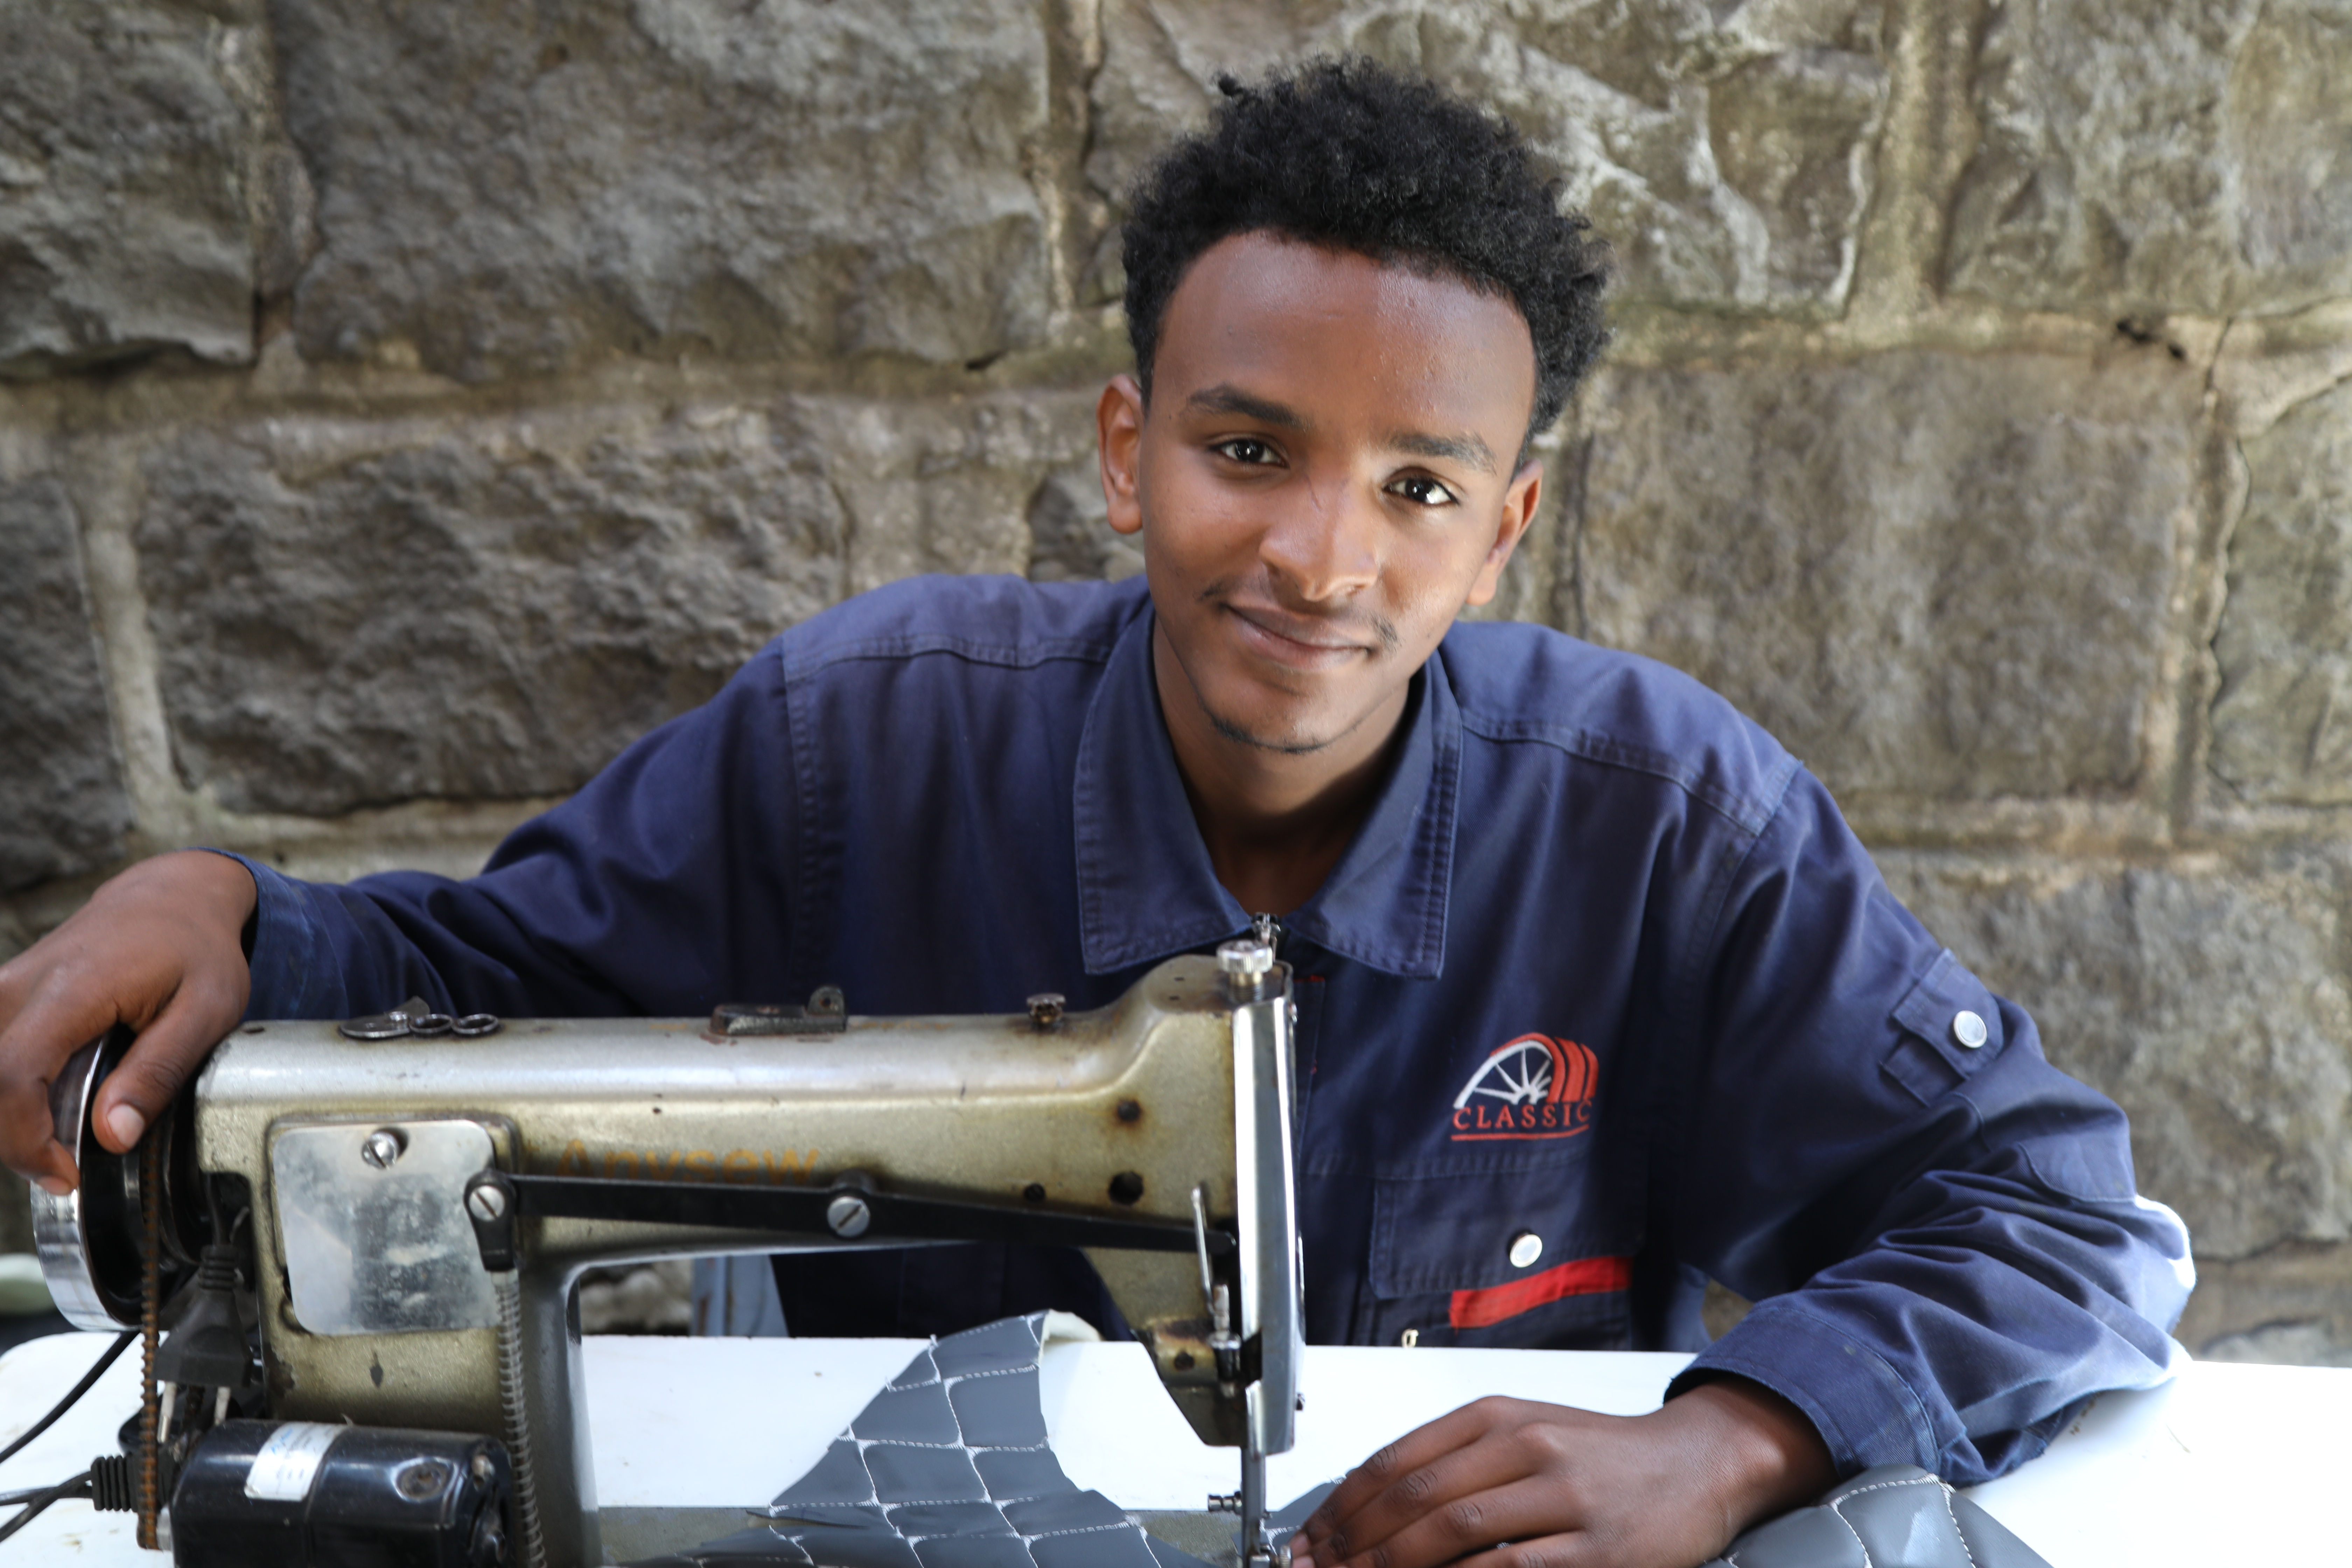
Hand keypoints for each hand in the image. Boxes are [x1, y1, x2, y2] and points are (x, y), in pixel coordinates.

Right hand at [0, 851, 257, 1191]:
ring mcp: (4, 991)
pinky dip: (15, 1096)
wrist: (172, 896)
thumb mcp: (207, 1010)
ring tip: (63, 1137)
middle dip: (16, 1140)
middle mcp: (19, 986)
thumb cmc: (195, 949)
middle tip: (67, 1166)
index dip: (24, 1138)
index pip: (11, 1074)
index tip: (65, 1173)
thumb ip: (158, 1073)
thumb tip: (114, 1136)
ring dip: (14, 1119)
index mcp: (70, 988)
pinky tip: (53, 1107)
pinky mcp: (4, 1000)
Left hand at [1288, 1379, 1835, 1567]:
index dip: (1344, 1505)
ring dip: (1395, 1564)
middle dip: (1358, 1541)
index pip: (1398, 1459)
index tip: (1314, 1538)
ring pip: (1456, 1533)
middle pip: (1417, 1497)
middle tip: (1323, 1567)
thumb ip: (1455, 1460)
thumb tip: (1373, 1502)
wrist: (1696, 1464)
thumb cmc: (1603, 1454)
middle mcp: (1526, 1447)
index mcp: (1499, 1415)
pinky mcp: (1595, 1549)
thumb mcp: (1524, 1432)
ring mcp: (1562, 1498)